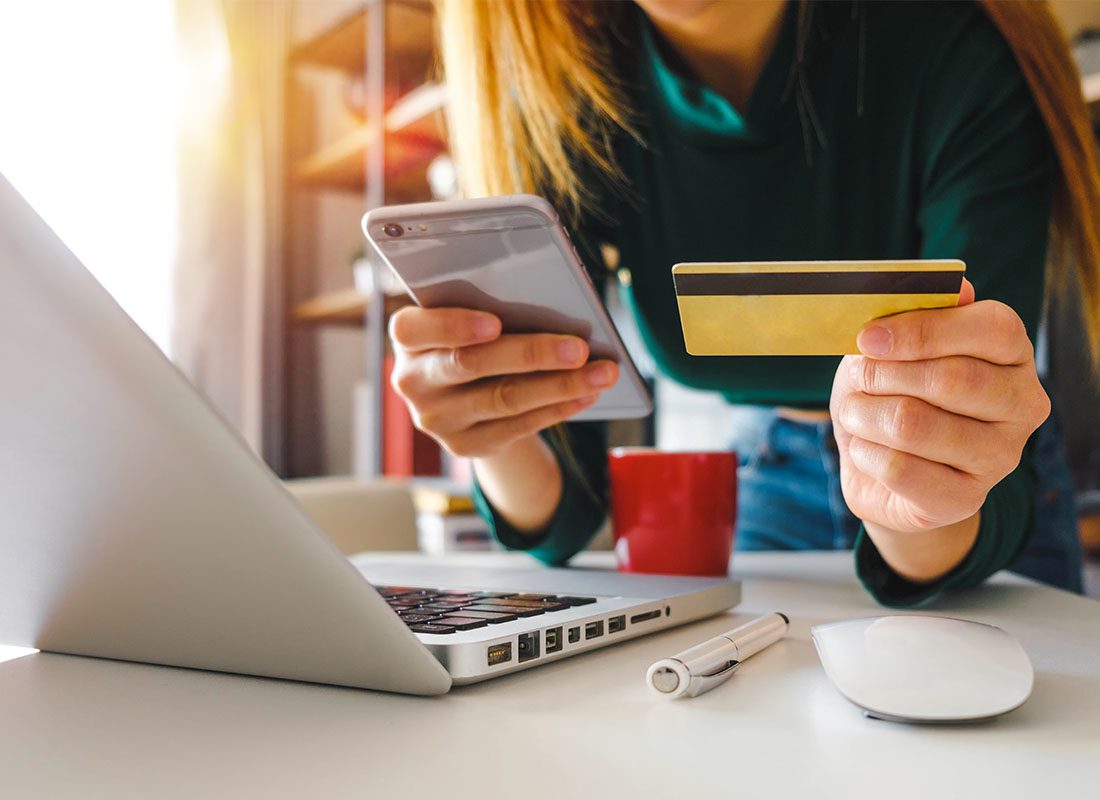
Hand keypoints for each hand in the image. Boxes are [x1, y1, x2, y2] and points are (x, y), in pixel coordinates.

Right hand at [388, 306, 618, 457]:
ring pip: (504, 398)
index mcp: (407, 338)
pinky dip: (557, 408)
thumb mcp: (465, 319)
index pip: (413, 329)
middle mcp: (414, 381)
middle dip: (531, 353)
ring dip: (559, 385)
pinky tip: (586, 394)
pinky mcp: (465, 445)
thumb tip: (550, 308)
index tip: (495, 323)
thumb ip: (488, 310)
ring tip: (601, 373)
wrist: (462, 397)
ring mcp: (437, 419)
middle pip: (471, 364)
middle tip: (579, 348)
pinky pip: (517, 426)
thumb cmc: (471, 338)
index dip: (453, 326)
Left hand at [829, 279, 1049, 576]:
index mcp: (1012, 354)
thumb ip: (916, 313)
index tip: (868, 338)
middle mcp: (1021, 405)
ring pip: (914, 425)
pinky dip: (864, 453)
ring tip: (855, 413)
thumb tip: (951, 286)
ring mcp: (1001, 457)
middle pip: (951, 379)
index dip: (923, 330)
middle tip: (856, 378)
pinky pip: (899, 469)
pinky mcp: (965, 499)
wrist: (883, 469)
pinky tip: (864, 449)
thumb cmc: (892, 392)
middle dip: (883, 375)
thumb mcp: (893, 347)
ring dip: (864, 414)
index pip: (992, 329)